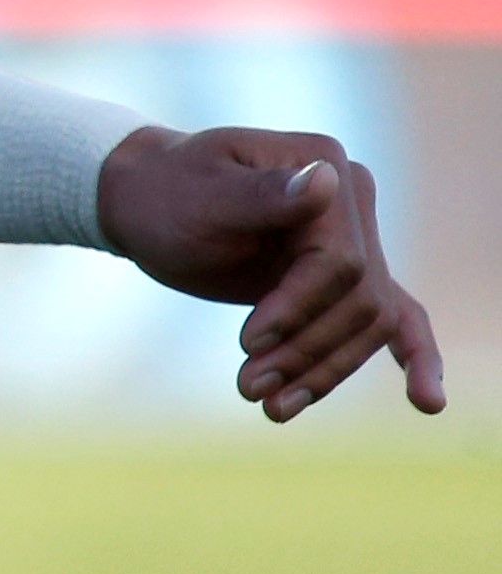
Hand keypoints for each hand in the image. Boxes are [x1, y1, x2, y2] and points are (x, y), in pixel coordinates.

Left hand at [99, 127, 447, 421]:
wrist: (146, 204)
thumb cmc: (166, 194)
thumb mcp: (200, 196)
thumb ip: (261, 194)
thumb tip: (322, 181)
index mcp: (325, 166)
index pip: (339, 260)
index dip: (299, 307)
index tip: (248, 341)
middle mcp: (352, 201)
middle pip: (358, 299)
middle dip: (306, 350)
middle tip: (248, 386)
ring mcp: (355, 240)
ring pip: (367, 323)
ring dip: (323, 370)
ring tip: (270, 406)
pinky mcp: (346, 279)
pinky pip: (394, 319)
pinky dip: (414, 358)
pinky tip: (427, 402)